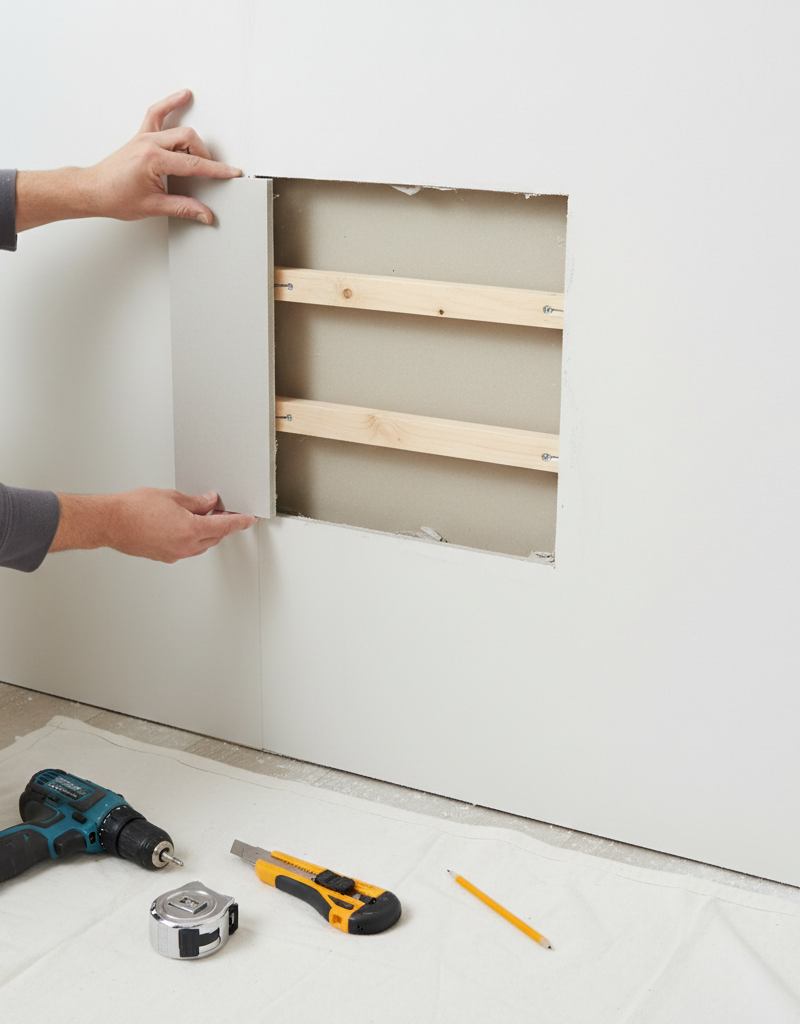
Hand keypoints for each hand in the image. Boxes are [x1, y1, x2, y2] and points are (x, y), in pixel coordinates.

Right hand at [49, 488, 256, 562]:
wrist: (110, 522)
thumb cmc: (133, 508)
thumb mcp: (171, 497)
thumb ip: (195, 502)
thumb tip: (209, 502)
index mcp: (190, 529)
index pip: (224, 526)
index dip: (240, 521)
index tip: (249, 519)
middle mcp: (184, 546)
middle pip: (215, 537)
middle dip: (222, 524)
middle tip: (222, 510)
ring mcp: (174, 554)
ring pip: (201, 545)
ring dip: (207, 532)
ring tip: (202, 515)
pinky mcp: (165, 556)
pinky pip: (187, 549)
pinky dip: (192, 538)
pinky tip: (186, 526)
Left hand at [84, 89, 242, 223]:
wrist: (92, 191)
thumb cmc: (114, 197)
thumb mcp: (153, 206)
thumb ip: (183, 208)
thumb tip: (204, 213)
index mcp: (152, 160)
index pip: (193, 163)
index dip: (215, 170)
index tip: (230, 172)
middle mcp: (148, 143)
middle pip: (189, 140)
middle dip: (204, 157)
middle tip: (208, 174)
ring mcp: (144, 137)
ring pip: (178, 128)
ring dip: (193, 141)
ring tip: (202, 153)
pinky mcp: (141, 136)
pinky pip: (157, 113)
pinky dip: (170, 104)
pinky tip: (183, 96)